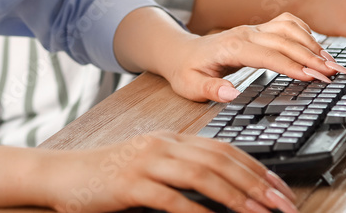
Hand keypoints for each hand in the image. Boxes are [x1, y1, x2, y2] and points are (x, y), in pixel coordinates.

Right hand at [47, 132, 299, 212]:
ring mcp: (146, 163)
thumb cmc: (106, 176)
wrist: (62, 175)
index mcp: (170, 139)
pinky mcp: (130, 184)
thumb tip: (225, 190)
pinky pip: (172, 199)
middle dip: (257, 184)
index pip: (224, 149)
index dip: (257, 169)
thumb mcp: (149, 167)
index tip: (281, 190)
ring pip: (202, 175)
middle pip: (220, 160)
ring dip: (237, 197)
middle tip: (283, 205)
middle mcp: (162, 145)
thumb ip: (182, 172)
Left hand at [165, 13, 345, 103]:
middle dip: (313, 57)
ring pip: (290, 29)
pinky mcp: (259, 30)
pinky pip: (288, 24)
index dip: (292, 66)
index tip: (314, 78)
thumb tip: (231, 93)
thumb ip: (210, 89)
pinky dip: (306, 33)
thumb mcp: (191, 86)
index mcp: (231, 47)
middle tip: (338, 75)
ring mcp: (254, 29)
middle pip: (285, 41)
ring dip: (314, 45)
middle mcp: (246, 34)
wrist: (181, 52)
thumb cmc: (187, 71)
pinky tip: (319, 49)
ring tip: (335, 65)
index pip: (268, 55)